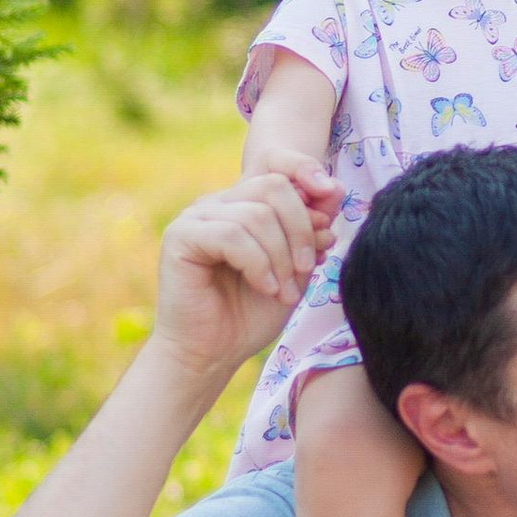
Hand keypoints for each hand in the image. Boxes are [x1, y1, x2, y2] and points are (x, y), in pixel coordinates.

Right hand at [149, 164, 337, 386]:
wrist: (214, 353)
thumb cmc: (252, 313)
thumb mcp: (295, 269)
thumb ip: (311, 231)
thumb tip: (335, 190)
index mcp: (243, 203)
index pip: (275, 163)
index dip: (306, 171)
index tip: (332, 201)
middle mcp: (218, 202)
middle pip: (273, 187)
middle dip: (301, 227)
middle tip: (307, 267)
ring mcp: (196, 216)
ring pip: (256, 214)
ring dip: (281, 256)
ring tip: (284, 291)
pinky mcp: (181, 237)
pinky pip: (231, 235)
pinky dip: (258, 263)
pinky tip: (265, 288)